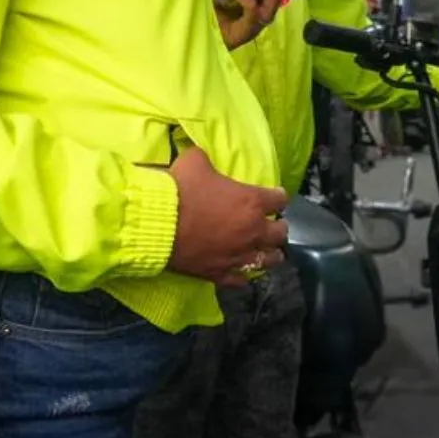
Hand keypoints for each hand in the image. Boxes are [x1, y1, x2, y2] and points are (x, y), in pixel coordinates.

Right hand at [166, 148, 289, 286]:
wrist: (158, 223)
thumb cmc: (180, 189)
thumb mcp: (195, 161)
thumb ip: (207, 160)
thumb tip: (203, 158)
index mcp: (252, 201)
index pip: (279, 199)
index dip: (278, 196)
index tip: (276, 196)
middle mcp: (252, 231)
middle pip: (280, 233)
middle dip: (279, 227)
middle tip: (275, 225)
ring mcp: (239, 255)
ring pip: (268, 260)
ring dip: (271, 254)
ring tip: (270, 252)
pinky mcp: (221, 274)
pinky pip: (242, 279)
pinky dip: (244, 275)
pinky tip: (243, 272)